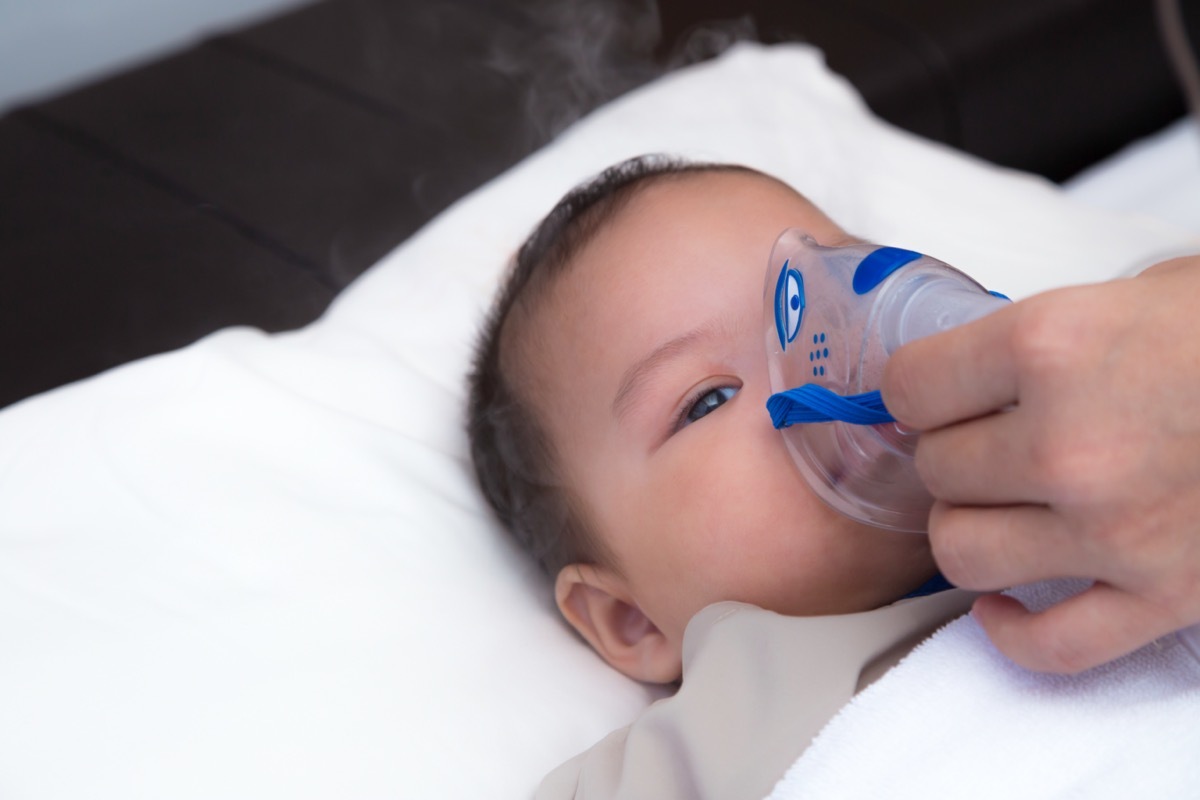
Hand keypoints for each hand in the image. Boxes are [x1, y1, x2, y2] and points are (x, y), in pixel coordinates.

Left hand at [881, 256, 1199, 672]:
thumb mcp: (1139, 292)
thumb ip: (1043, 337)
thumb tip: (970, 373)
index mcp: (1052, 346)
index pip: (911, 386)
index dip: (918, 388)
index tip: (934, 393)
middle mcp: (1069, 444)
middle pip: (937, 469)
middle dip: (954, 453)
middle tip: (988, 442)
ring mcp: (1114, 531)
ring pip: (962, 553)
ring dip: (972, 529)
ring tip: (1003, 507)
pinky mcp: (1165, 598)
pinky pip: (1046, 646)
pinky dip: (1012, 629)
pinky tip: (1010, 600)